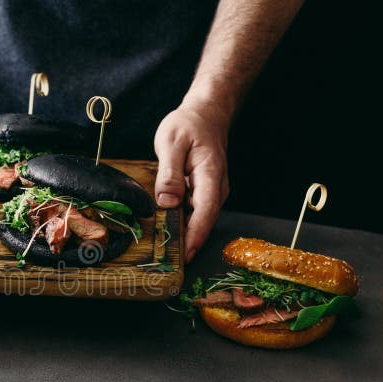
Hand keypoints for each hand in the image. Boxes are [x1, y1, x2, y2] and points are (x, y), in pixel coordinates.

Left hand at [153, 100, 229, 262]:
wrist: (205, 115)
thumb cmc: (188, 125)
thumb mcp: (171, 143)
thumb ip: (169, 174)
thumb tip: (167, 203)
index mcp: (210, 175)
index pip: (205, 212)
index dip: (195, 236)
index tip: (185, 256)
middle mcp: (216, 188)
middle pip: (204, 222)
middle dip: (189, 244)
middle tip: (169, 264)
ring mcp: (212, 192)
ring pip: (200, 219)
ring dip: (185, 236)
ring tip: (166, 254)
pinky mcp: (204, 193)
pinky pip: (195, 212)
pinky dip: (183, 224)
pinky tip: (167, 232)